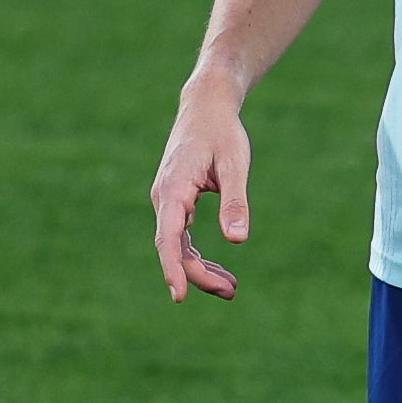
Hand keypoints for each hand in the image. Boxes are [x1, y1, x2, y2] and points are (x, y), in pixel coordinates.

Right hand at [150, 72, 251, 300]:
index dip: (174, 268)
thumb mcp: (234, 166)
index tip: (180, 295)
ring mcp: (168, 201)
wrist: (207, 107)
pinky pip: (182, 237)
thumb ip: (235, 203)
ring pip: (178, 246)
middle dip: (199, 274)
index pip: (168, 238)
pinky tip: (219, 270)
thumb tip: (237, 241)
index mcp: (173, 190)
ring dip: (200, 269)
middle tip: (232, 291)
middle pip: (174, 248)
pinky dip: (198, 255)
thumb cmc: (223, 133)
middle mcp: (164, 198)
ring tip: (231, 288)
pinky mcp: (177, 202)